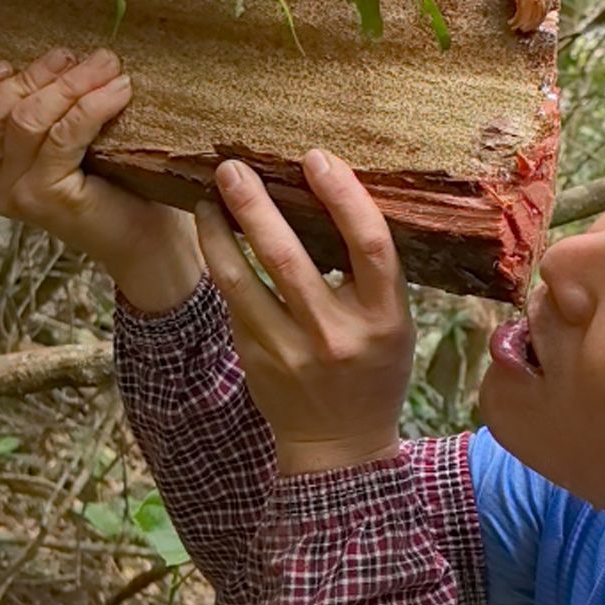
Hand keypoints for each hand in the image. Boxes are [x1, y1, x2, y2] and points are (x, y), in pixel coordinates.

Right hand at [0, 48, 202, 311]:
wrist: (149, 244)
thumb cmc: (123, 193)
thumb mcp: (80, 146)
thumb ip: (58, 115)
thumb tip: (66, 59)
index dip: (21, 75)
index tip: (61, 57)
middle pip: (8, 107)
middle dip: (50, 74)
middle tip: (98, 57)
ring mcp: (18, 190)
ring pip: (32, 117)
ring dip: (74, 84)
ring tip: (110, 67)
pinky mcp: (47, 195)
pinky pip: (64, 136)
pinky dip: (92, 106)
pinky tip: (119, 91)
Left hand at [195, 151, 414, 474]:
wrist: (341, 445)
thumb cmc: (374, 371)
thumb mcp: (395, 324)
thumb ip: (373, 274)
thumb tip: (337, 198)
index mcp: (385, 319)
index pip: (369, 246)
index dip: (343, 196)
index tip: (317, 159)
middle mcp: (337, 334)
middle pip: (290, 257)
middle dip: (257, 205)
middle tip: (234, 165)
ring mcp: (292, 351)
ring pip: (243, 279)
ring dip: (220, 231)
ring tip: (209, 194)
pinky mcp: (257, 359)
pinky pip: (232, 301)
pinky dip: (218, 262)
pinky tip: (211, 233)